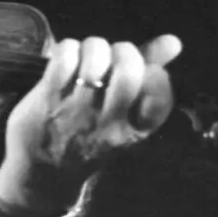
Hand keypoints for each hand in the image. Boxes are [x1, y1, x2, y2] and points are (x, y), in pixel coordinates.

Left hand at [0, 34, 182, 216]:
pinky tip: (66, 59)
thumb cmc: (89, 138)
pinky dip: (67, 49)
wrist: (44, 174)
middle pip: (128, 70)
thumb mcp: (126, 117)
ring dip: (92, 48)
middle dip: (123, 51)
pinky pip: (64, 59)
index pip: (160, 96)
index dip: (156, 75)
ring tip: (86, 57)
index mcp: (136, 128)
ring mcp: (77, 111)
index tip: (144, 72)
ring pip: (95, 60)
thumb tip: (173, 42)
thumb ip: (149, 76)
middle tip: (111, 57)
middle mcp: (108, 121)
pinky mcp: (47, 100)